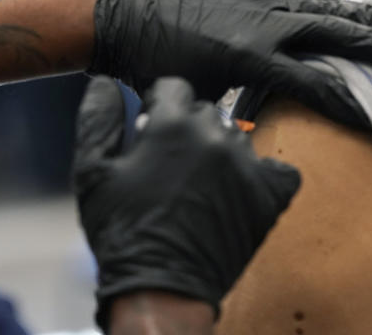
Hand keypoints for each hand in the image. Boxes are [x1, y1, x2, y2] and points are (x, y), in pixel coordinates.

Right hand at [74, 76, 300, 330]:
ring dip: (219, 150)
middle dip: (187, 128)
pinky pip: (279, 169)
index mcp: (172, 125)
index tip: (151, 129)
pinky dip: (263, 175)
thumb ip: (98, 120)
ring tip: (199, 181)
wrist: (161, 289)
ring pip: (237, 136)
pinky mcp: (269, 196)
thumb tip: (107, 83)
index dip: (159, 105)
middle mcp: (214, 137)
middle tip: (171, 162)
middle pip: (206, 110)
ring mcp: (247, 166)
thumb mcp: (91, 172)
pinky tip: (240, 189)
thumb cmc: (121, 232)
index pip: (175, 87)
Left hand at [90, 0, 371, 125]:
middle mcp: (263, 27)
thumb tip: (246, 142)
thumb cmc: (152, 63)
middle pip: (333, 36)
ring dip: (366, 16)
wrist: (125, 12)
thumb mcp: (191, 98)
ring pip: (325, 10)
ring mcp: (261, 5)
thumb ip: (225, 117)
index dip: (346, 105)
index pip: (312, 85)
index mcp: (249, 58)